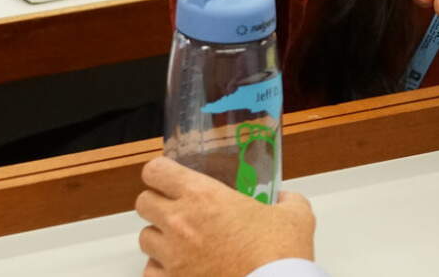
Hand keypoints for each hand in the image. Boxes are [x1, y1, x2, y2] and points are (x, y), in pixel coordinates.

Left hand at [136, 157, 315, 276]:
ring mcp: (173, 255)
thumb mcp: (295, 217)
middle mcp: (180, 222)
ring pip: (144, 237)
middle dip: (157, 204)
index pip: (156, 171)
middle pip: (143, 202)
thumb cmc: (280, 255)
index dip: (160, 173)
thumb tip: (286, 199)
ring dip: (159, 237)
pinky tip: (180, 268)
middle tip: (176, 210)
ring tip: (181, 242)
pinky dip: (161, 269)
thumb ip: (288, 201)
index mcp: (203, 196)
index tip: (168, 178)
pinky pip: (150, 271)